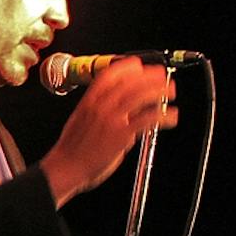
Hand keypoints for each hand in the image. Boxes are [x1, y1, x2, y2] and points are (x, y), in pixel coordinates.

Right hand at [39, 57, 178, 206]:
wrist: (65, 169)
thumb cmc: (71, 149)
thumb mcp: (80, 121)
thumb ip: (100, 110)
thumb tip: (122, 108)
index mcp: (88, 102)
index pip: (110, 75)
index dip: (127, 68)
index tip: (139, 66)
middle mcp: (100, 107)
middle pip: (130, 82)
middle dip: (150, 76)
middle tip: (162, 76)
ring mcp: (111, 120)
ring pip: (140, 96)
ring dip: (159, 91)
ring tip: (170, 91)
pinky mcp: (121, 135)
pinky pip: (147, 119)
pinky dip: (164, 116)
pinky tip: (171, 116)